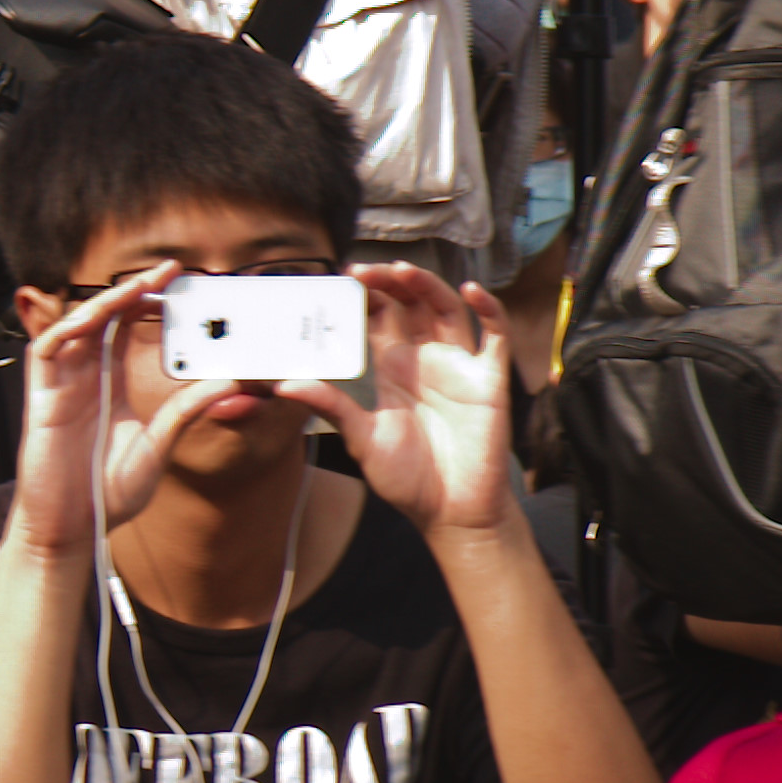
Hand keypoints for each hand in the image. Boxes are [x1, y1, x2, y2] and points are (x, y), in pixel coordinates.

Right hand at [4, 265, 233, 560]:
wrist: (69, 531)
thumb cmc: (105, 496)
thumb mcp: (157, 450)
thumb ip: (184, 415)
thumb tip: (227, 385)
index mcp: (113, 388)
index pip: (131, 333)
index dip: (152, 307)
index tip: (183, 289)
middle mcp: (87, 379)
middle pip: (108, 319)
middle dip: (135, 291)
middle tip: (170, 272)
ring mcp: (63, 385)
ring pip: (78, 325)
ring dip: (106, 301)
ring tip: (138, 284)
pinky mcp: (41, 397)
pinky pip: (46, 349)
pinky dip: (67, 328)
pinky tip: (94, 318)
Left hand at [274, 267, 517, 540]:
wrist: (451, 511)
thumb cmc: (408, 478)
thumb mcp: (361, 439)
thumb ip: (331, 407)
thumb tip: (285, 385)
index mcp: (393, 369)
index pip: (378, 317)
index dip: (364, 295)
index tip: (341, 278)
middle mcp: (425, 360)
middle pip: (410, 303)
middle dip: (389, 281)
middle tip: (363, 271)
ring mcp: (458, 366)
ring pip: (447, 308)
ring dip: (428, 285)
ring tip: (403, 271)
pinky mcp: (489, 379)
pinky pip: (496, 335)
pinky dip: (489, 308)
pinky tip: (471, 290)